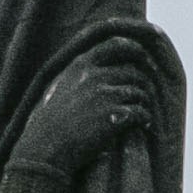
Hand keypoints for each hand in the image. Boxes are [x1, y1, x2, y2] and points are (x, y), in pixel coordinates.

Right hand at [10, 21, 175, 180]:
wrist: (46, 147)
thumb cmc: (51, 121)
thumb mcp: (60, 87)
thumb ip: (79, 74)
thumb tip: (103, 68)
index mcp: (80, 66)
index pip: (114, 45)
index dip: (133, 48)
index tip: (143, 55)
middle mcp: (94, 76)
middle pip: (133, 72)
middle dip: (143, 84)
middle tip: (146, 96)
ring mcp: (105, 95)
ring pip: (140, 93)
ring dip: (144, 104)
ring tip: (141, 115)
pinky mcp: (115, 116)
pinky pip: (142, 113)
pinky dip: (145, 119)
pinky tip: (142, 126)